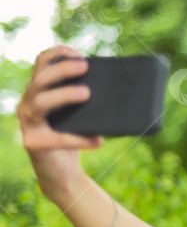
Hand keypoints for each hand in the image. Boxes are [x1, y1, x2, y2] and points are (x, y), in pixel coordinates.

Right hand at [16, 45, 102, 200]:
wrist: (63, 173)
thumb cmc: (74, 137)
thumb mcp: (82, 114)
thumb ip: (87, 99)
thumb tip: (119, 85)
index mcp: (39, 91)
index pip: (41, 63)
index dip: (57, 54)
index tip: (78, 52)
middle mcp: (28, 104)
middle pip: (39, 80)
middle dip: (62, 70)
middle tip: (85, 67)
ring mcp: (28, 123)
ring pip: (40, 102)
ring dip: (64, 95)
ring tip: (87, 94)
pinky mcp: (33, 144)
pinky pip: (56, 138)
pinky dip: (79, 139)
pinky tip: (97, 141)